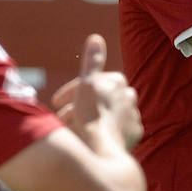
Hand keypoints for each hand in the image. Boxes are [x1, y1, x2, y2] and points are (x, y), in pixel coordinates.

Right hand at [51, 34, 142, 150]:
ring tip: (73, 130)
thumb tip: (96, 38)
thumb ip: (92, 62)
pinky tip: (93, 138)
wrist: (103, 153)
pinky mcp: (135, 135)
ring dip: (92, 118)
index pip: (89, 82)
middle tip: (60, 118)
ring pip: (107, 113)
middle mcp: (130, 96)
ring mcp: (134, 116)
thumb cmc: (90, 118)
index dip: (70, 92)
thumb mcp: (86, 86)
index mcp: (118, 82)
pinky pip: (117, 129)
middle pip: (99, 98)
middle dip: (80, 106)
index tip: (55, 104)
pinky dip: (104, 131)